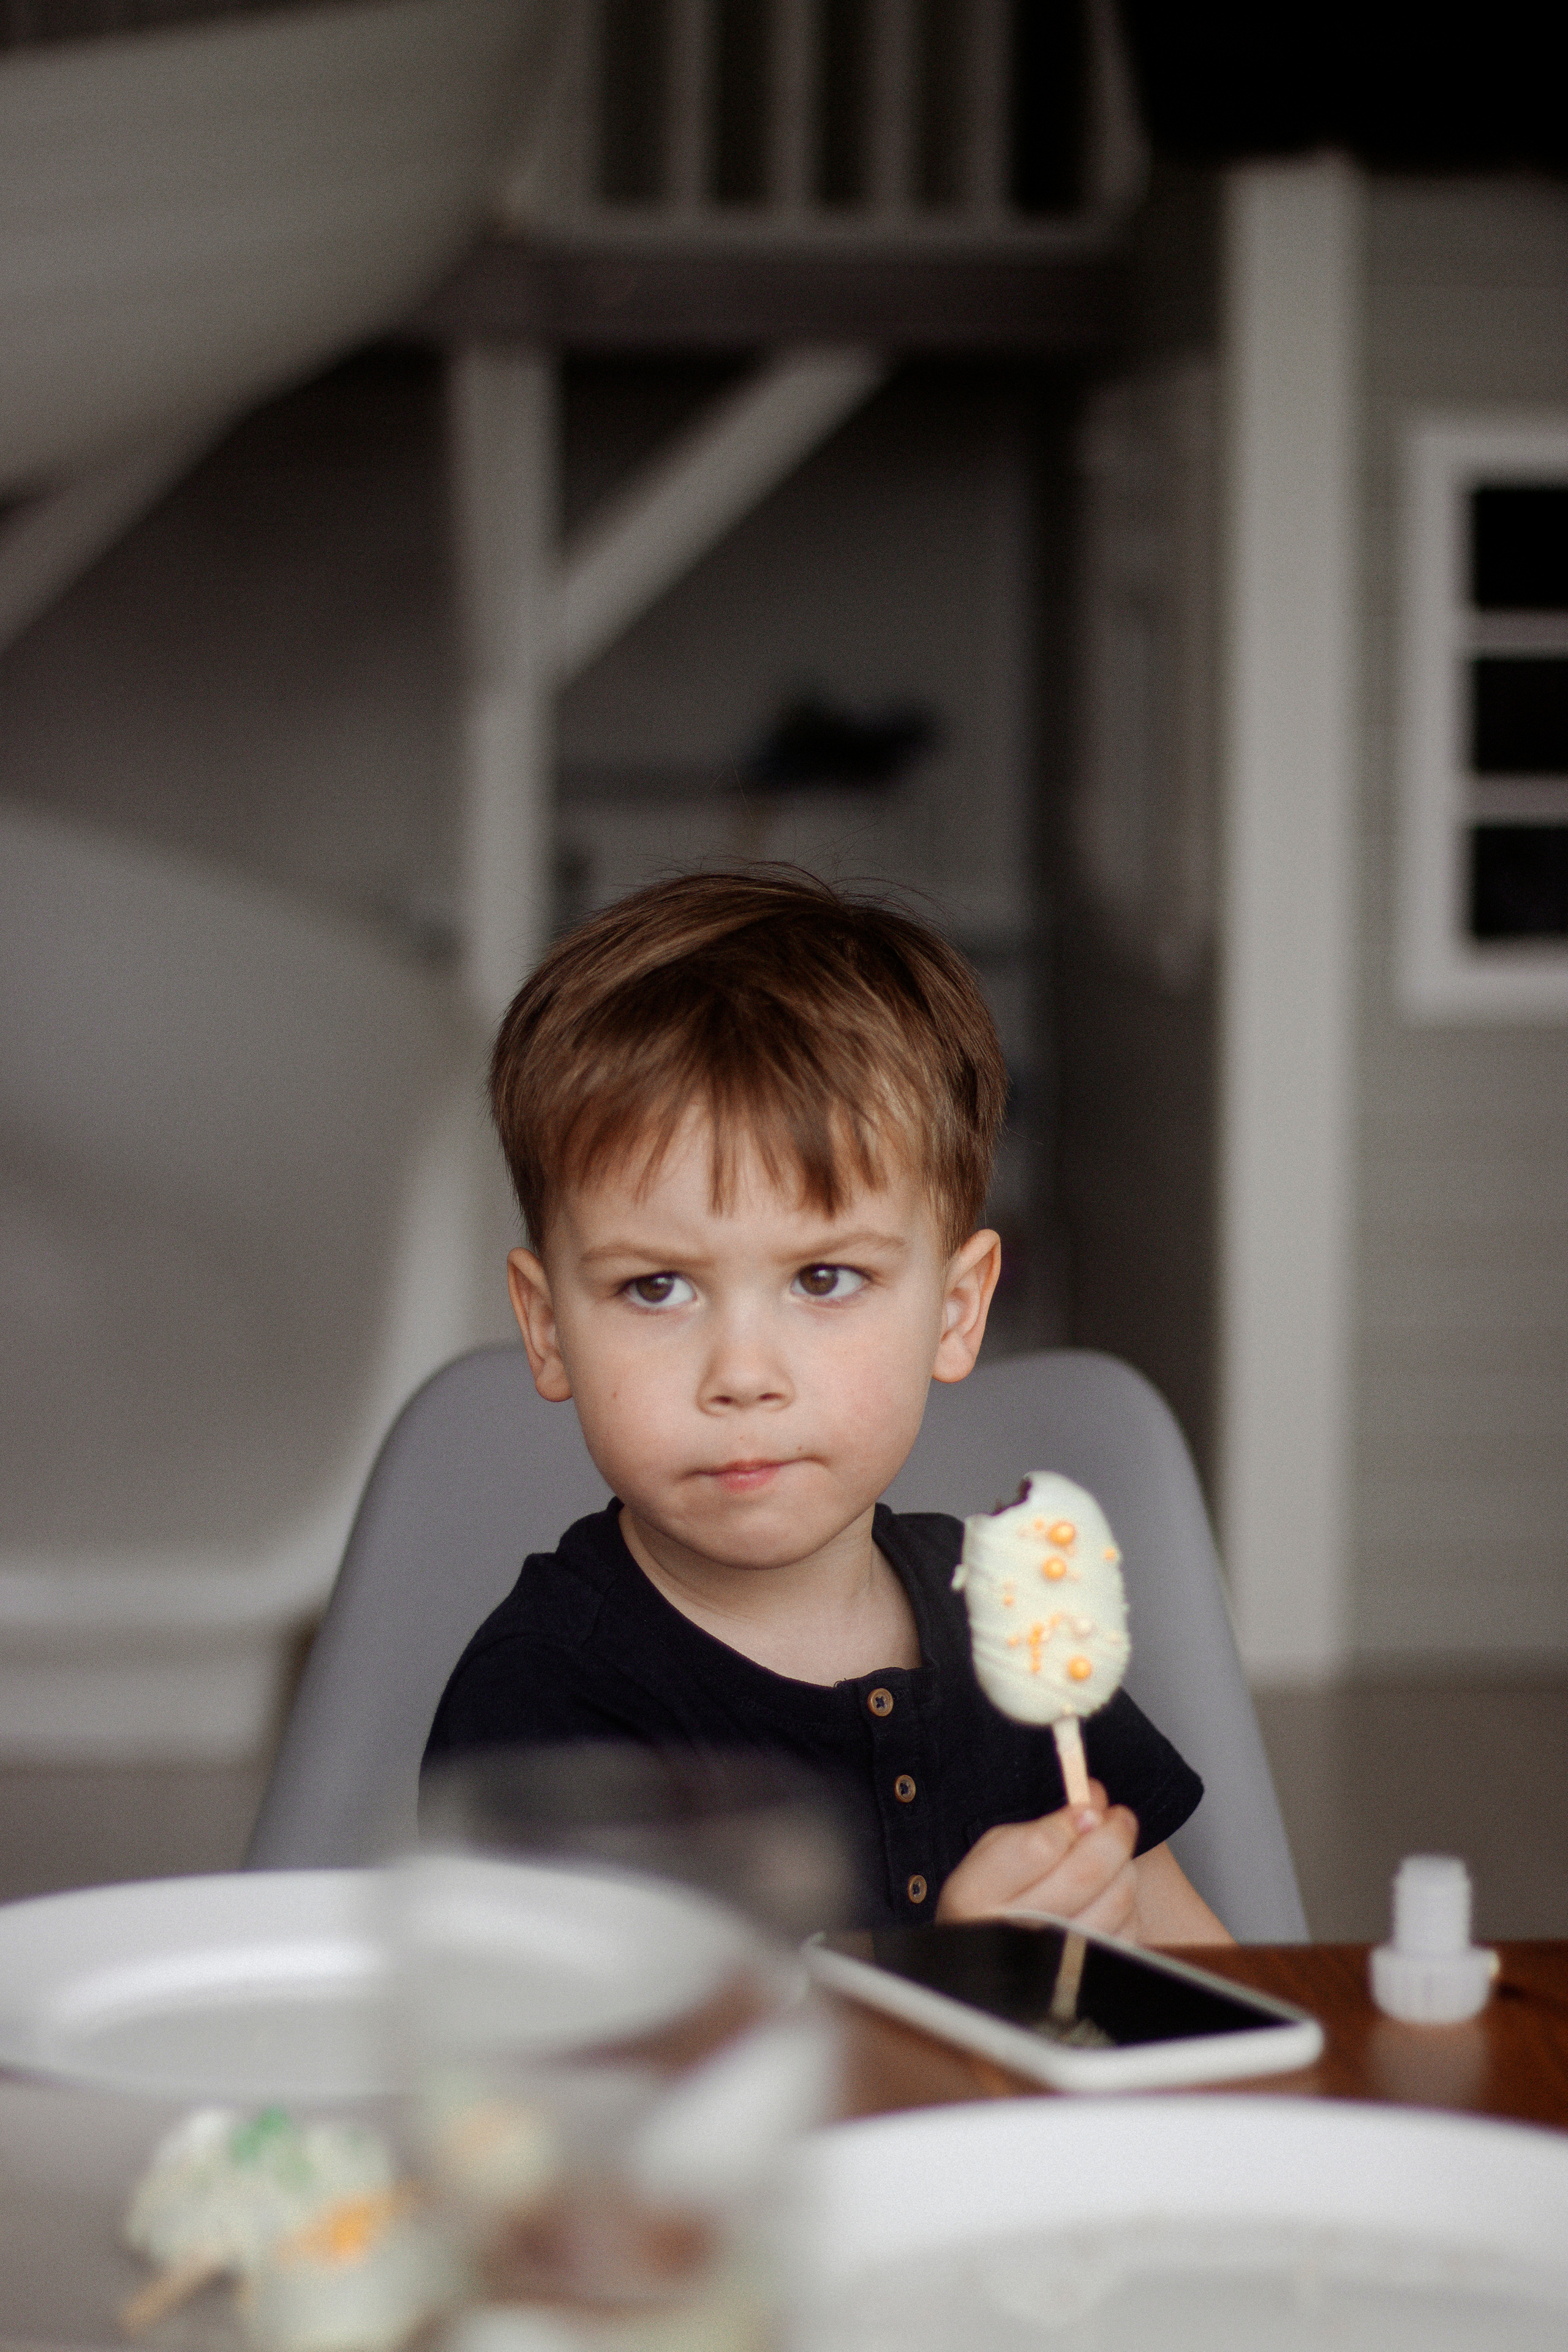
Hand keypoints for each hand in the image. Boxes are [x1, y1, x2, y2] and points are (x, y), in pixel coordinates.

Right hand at [935, 1780, 1143, 1941]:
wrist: (992, 1957)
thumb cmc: (995, 1895)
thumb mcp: (999, 1850)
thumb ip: (1044, 1824)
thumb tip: (1094, 1800)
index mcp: (977, 1894)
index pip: (1041, 1847)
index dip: (1073, 1819)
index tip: (1085, 1807)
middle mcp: (1014, 1933)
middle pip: (1086, 1873)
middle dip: (1113, 1834)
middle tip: (1119, 1818)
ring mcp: (1053, 1961)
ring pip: (1116, 1899)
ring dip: (1123, 1868)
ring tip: (1110, 1858)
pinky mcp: (1088, 1973)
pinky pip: (1128, 1929)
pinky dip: (1125, 1905)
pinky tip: (1106, 1896)